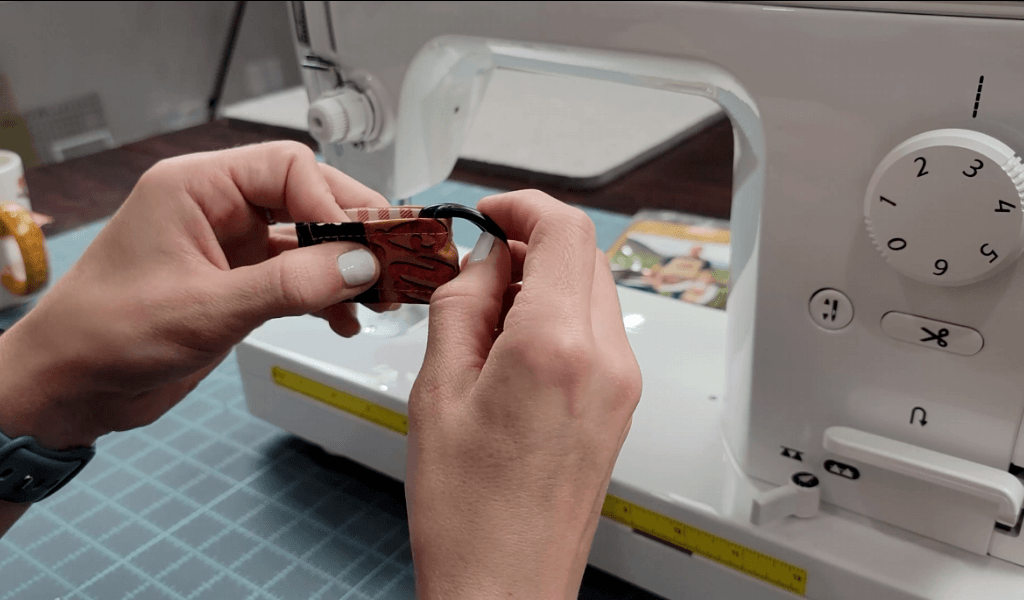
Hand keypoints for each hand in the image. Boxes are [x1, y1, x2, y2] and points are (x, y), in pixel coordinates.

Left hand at [0, 141, 388, 450]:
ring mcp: (230, 246)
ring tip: (382, 297)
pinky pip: (297, 276)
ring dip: (346, 267)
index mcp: (196, 187)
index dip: (334, 202)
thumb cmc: (106, 335)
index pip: (287, 168)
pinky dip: (326, 295)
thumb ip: (288, 285)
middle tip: (396, 262)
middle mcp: (217, 207)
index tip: (365, 244)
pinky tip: (344, 321)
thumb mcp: (205, 308)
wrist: (69, 388)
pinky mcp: (238, 283)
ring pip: (308, 239)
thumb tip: (360, 267)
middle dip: (353, 231)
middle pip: (307, 197)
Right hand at [406, 191, 642, 598]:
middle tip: (476, 270)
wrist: (506, 587)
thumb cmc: (468, 513)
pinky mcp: (620, 406)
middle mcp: (606, 360)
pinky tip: (513, 349)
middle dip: (530, 243)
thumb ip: (461, 305)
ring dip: (544, 280)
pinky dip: (558, 316)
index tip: (489, 212)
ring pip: (592, 290)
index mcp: (556, 347)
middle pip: (584, 254)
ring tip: (487, 320)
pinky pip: (596, 331)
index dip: (522, 205)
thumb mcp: (436, 391)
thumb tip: (482, 262)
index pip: (564, 230)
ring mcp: (622, 385)